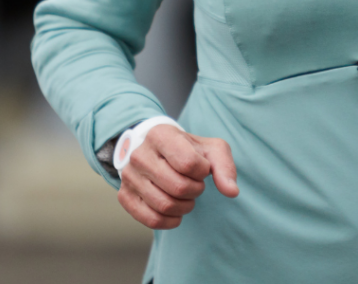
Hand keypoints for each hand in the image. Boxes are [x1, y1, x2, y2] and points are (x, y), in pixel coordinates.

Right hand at [117, 124, 238, 228]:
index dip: (203, 171)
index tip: (202, 168)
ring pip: (165, 205)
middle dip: (196, 191)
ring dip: (185, 207)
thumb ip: (224, 166)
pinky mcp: (124, 195)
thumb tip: (232, 192)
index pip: (188, 163)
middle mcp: (140, 154)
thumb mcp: (210, 148)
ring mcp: (129, 176)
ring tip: (187, 198)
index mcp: (161, 135)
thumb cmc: (187, 149)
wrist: (156, 149)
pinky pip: (150, 220)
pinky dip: (170, 222)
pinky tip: (176, 213)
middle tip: (196, 185)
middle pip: (178, 187)